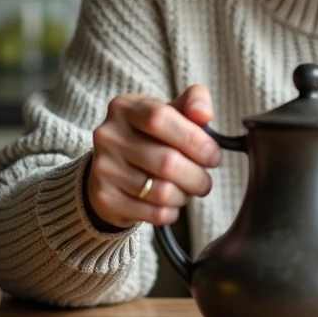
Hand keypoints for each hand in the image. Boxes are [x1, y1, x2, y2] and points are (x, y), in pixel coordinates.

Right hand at [86, 85, 222, 229]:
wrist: (114, 169)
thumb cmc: (152, 136)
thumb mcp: (171, 112)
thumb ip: (193, 103)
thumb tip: (204, 113)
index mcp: (125, 108)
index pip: (160, 117)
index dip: (194, 139)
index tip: (214, 155)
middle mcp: (108, 135)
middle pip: (166, 161)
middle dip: (197, 176)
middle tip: (205, 181)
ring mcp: (103, 168)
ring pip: (162, 191)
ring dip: (185, 195)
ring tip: (187, 190)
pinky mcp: (105, 198)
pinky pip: (154, 213)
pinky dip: (172, 211)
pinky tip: (171, 203)